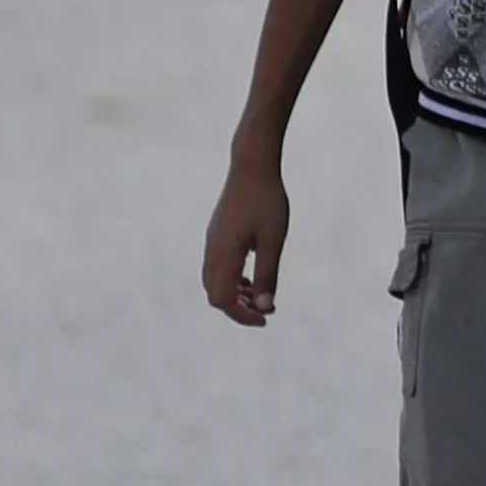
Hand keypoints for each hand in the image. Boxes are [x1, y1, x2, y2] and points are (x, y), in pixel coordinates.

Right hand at [201, 157, 291, 326]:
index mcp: (223, 255)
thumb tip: (266, 307)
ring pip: (216, 281)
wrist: (252, 167)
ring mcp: (212, 242)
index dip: (242, 315)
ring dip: (237, 294)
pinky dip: (234, 279)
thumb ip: (268, 274)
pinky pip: (219, 267)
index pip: (222, 300)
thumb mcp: (273, 240)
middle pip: (216, 294)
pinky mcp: (217, 235)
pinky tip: (254, 280)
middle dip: (239, 307)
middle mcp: (212, 251)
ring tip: (263, 297)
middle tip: (267, 311)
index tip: (265, 319)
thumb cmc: (267, 201)